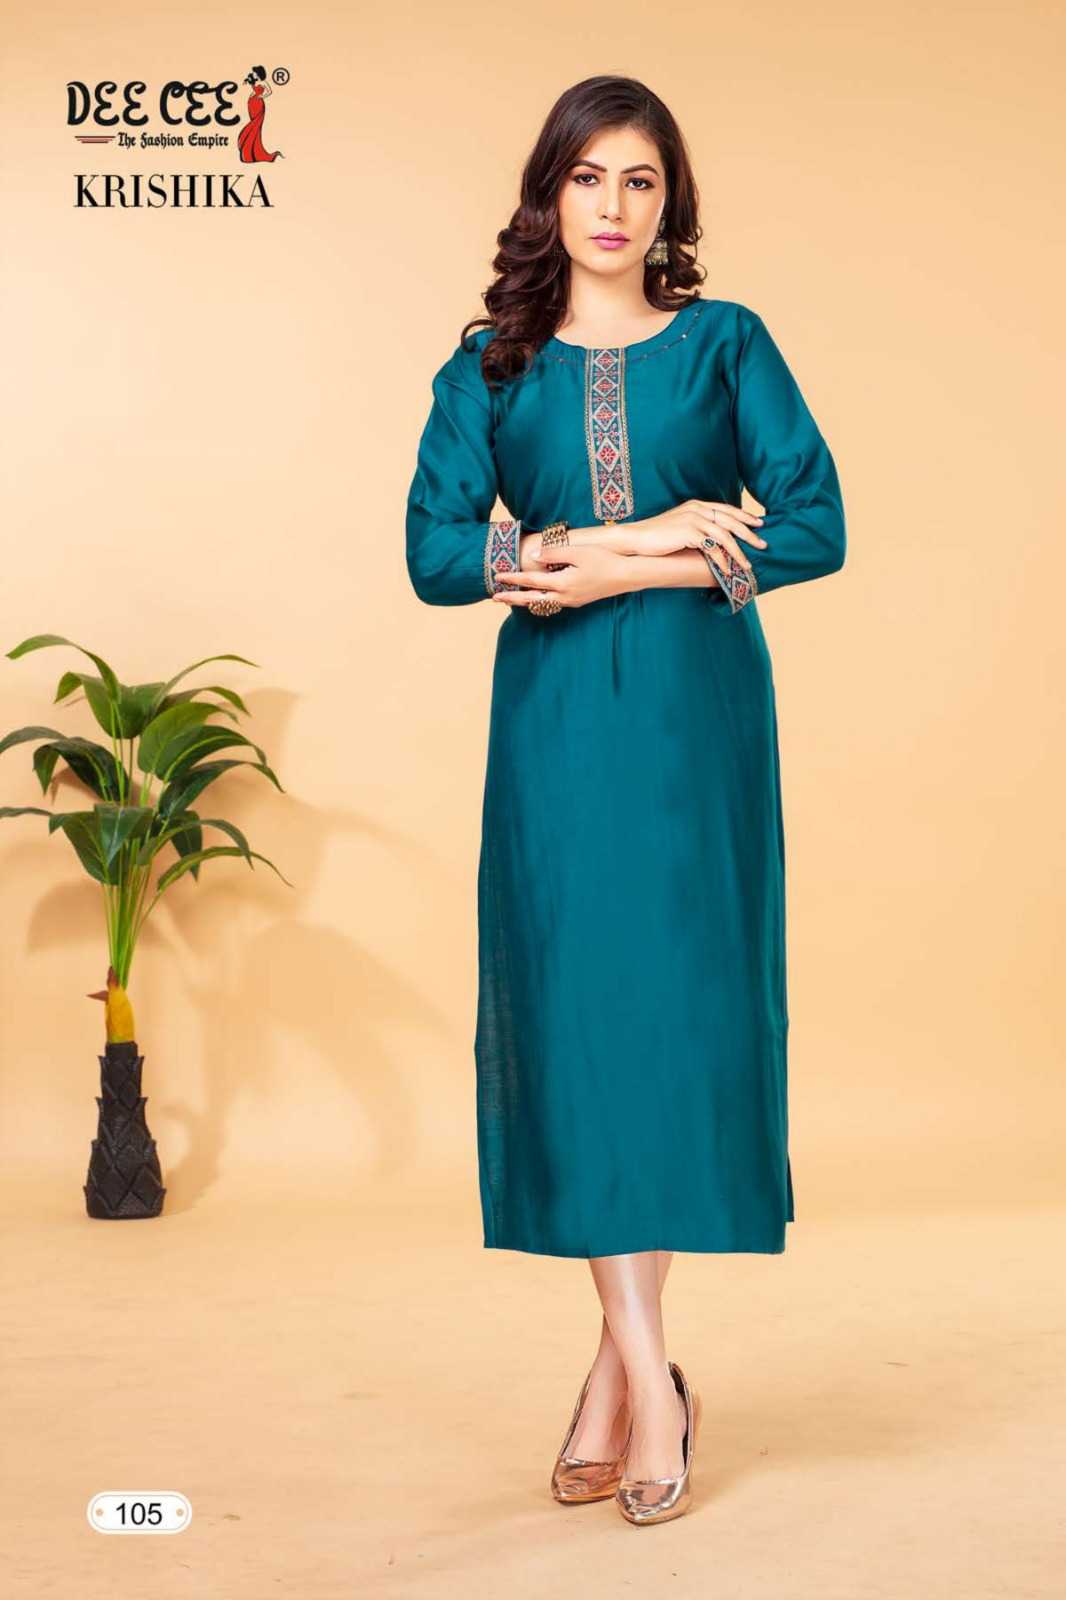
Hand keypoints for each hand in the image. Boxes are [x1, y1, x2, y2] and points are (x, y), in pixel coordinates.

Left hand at [492, 542, 634, 609]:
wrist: (626, 576)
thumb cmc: (604, 560)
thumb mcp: (578, 552)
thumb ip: (554, 553)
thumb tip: (535, 555)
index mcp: (562, 583)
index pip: (531, 581)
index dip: (513, 578)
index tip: (497, 575)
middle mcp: (564, 596)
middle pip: (531, 599)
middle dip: (511, 598)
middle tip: (493, 597)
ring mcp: (570, 601)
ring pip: (540, 602)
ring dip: (523, 600)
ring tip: (509, 598)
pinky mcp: (577, 600)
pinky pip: (552, 602)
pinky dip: (538, 599)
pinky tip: (534, 596)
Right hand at [619, 499, 766, 574]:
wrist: (635, 538)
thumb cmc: (656, 537)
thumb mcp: (679, 526)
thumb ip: (696, 526)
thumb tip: (711, 538)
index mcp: (697, 505)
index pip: (727, 509)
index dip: (744, 517)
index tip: (759, 524)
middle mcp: (698, 509)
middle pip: (731, 520)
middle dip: (749, 533)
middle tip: (763, 544)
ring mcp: (694, 519)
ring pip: (725, 535)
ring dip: (739, 551)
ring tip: (748, 564)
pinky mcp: (689, 532)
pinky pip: (713, 547)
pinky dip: (722, 559)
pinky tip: (728, 569)